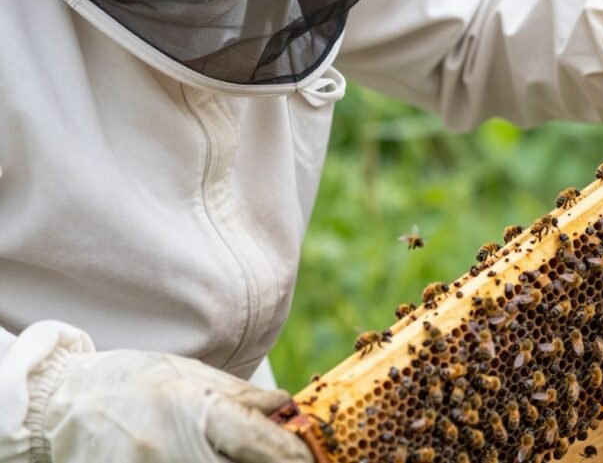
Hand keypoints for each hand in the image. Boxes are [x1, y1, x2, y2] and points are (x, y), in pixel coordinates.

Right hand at [30, 350, 312, 462]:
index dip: (292, 454)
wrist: (65, 401)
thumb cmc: (136, 381)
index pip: (257, 442)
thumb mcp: (192, 375)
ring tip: (237, 458)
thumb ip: (242, 397)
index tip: (309, 457)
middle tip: (288, 462)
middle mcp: (169, 447)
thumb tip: (287, 408)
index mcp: (192, 408)